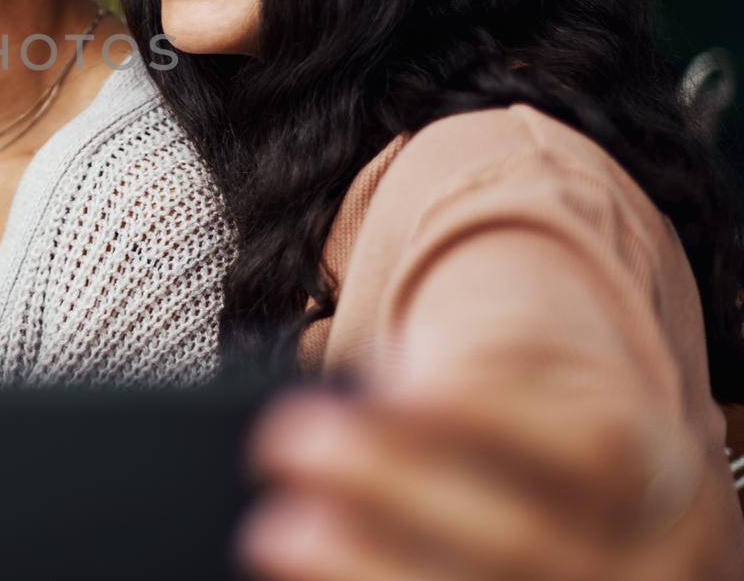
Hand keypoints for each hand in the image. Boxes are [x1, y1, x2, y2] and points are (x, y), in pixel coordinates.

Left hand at [239, 384, 743, 580]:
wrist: (605, 555)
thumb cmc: (542, 478)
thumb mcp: (548, 431)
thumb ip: (466, 415)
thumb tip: (362, 398)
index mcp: (668, 494)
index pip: (591, 448)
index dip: (484, 413)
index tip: (380, 383)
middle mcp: (654, 579)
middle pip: (521, 540)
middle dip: (391, 484)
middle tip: (286, 441)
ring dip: (363, 569)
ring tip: (275, 529)